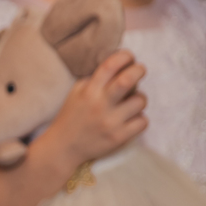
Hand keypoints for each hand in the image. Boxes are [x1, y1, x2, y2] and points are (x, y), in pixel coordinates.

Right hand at [38, 50, 147, 170]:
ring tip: (130, 104)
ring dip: (139, 99)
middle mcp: (99, 105)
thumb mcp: (76, 94)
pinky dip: (139, 119)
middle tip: (140, 71)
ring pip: (140, 101)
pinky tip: (129, 120)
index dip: (124, 56)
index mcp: (88, 92)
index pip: (110, 66)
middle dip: (139, 70)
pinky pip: (143, 121)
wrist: (62, 149)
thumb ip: (95, 80)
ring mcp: (110, 122)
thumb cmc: (71, 117)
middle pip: (128, 80)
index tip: (129, 57)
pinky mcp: (118, 138)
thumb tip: (121, 66)